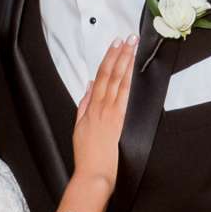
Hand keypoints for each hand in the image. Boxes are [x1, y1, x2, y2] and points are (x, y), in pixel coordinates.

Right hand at [70, 38, 134, 184]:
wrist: (93, 174)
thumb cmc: (87, 155)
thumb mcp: (79, 128)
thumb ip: (83, 106)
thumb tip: (87, 87)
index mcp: (90, 108)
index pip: (100, 77)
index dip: (108, 59)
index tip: (114, 44)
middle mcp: (100, 107)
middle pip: (109, 75)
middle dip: (118, 54)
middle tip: (127, 37)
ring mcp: (110, 113)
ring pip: (117, 81)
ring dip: (124, 62)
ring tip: (131, 47)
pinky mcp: (118, 122)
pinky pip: (123, 96)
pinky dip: (126, 81)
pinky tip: (130, 70)